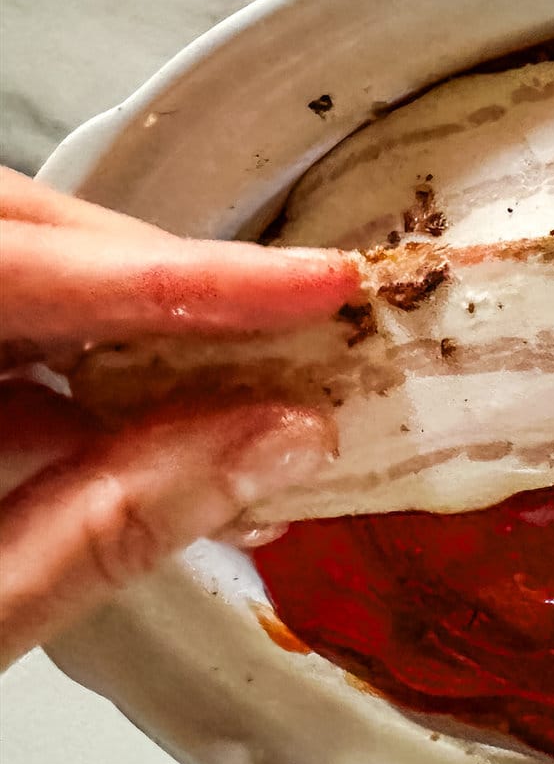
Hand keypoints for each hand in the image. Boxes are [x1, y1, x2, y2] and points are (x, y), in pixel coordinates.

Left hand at [0, 168, 358, 667]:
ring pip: (22, 286)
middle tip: (293, 310)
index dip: (175, 276)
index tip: (314, 284)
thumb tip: (278, 439)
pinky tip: (170, 452)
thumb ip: (109, 526)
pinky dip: (89, 400)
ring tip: (255, 397)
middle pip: (20, 237)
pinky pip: (9, 355)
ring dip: (138, 341)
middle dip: (157, 273)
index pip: (11, 270)